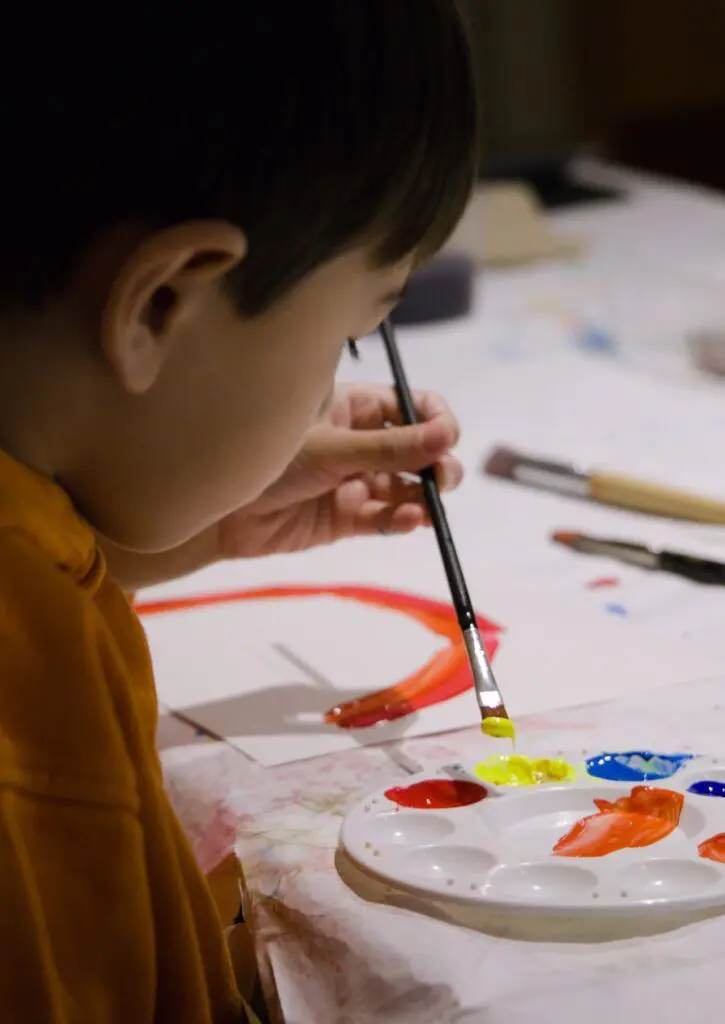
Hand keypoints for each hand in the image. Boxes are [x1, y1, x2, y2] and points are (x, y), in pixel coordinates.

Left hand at [216, 383, 462, 556]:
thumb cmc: (265, 459)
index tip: (447, 437)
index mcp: (353, 406)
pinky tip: (407, 520)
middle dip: (437, 464)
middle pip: (418, 449)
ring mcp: (356, 481)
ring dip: (422, 496)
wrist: (216, 511)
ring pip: (406, 487)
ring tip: (426, 506)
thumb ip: (389, 447)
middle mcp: (361, 442)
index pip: (411, 405)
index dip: (436, 419)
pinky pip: (386, 518)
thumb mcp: (330, 448)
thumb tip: (448, 436)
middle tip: (442, 479)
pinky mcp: (348, 519)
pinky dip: (401, 520)